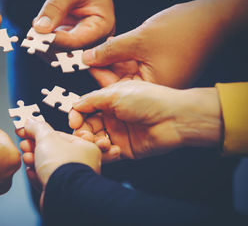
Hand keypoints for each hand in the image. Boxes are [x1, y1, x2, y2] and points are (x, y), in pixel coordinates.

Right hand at [17, 119, 100, 191]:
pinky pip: (48, 181)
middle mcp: (82, 164)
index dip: (41, 133)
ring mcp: (72, 180)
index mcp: (85, 148)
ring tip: (26, 157)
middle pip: (53, 151)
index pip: (60, 136)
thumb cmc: (63, 166)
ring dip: (35, 161)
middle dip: (36, 147)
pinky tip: (30, 171)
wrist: (62, 195)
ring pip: (50, 167)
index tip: (28, 131)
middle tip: (24, 143)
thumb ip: (37, 128)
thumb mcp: (46, 138)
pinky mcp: (63, 193)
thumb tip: (30, 123)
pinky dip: (38, 175)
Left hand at [33, 0, 114, 49]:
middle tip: (32, 38)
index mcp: (102, 25)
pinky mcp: (69, 43)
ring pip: (61, 55)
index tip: (41, 37)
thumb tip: (41, 28)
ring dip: (44, 49)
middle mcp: (94, 38)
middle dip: (50, 48)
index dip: (60, 41)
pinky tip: (35, 35)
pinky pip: (55, 50)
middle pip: (72, 53)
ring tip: (32, 35)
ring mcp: (81, 42)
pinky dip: (43, 45)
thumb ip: (56, 7)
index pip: (81, 41)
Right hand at [69, 80, 222, 161]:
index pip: (84, 109)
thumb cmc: (150, 100)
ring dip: (93, 144)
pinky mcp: (126, 149)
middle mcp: (112, 117)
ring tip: (100, 143)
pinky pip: (108, 154)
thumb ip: (91, 99)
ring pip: (95, 142)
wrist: (174, 118)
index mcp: (109, 101)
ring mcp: (119, 133)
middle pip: (87, 127)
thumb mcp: (115, 93)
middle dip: (82, 133)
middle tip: (83, 136)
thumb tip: (75, 104)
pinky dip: (106, 153)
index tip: (73, 121)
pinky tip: (113, 149)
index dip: (76, 115)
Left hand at [82, 0, 247, 87]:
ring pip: (126, 73)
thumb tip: (87, 58)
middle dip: (101, 70)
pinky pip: (136, 65)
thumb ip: (110, 50)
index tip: (81, 70)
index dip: (96, 81)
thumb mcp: (138, 40)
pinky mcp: (160, 69)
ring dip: (111, 61)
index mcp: (151, 90)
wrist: (214, 19)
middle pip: (118, 84)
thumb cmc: (182, 31)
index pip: (115, 91)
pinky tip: (111, 46)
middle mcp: (154, 89)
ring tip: (95, 50)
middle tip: (84, 59)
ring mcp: (157, 79)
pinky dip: (123, 56)